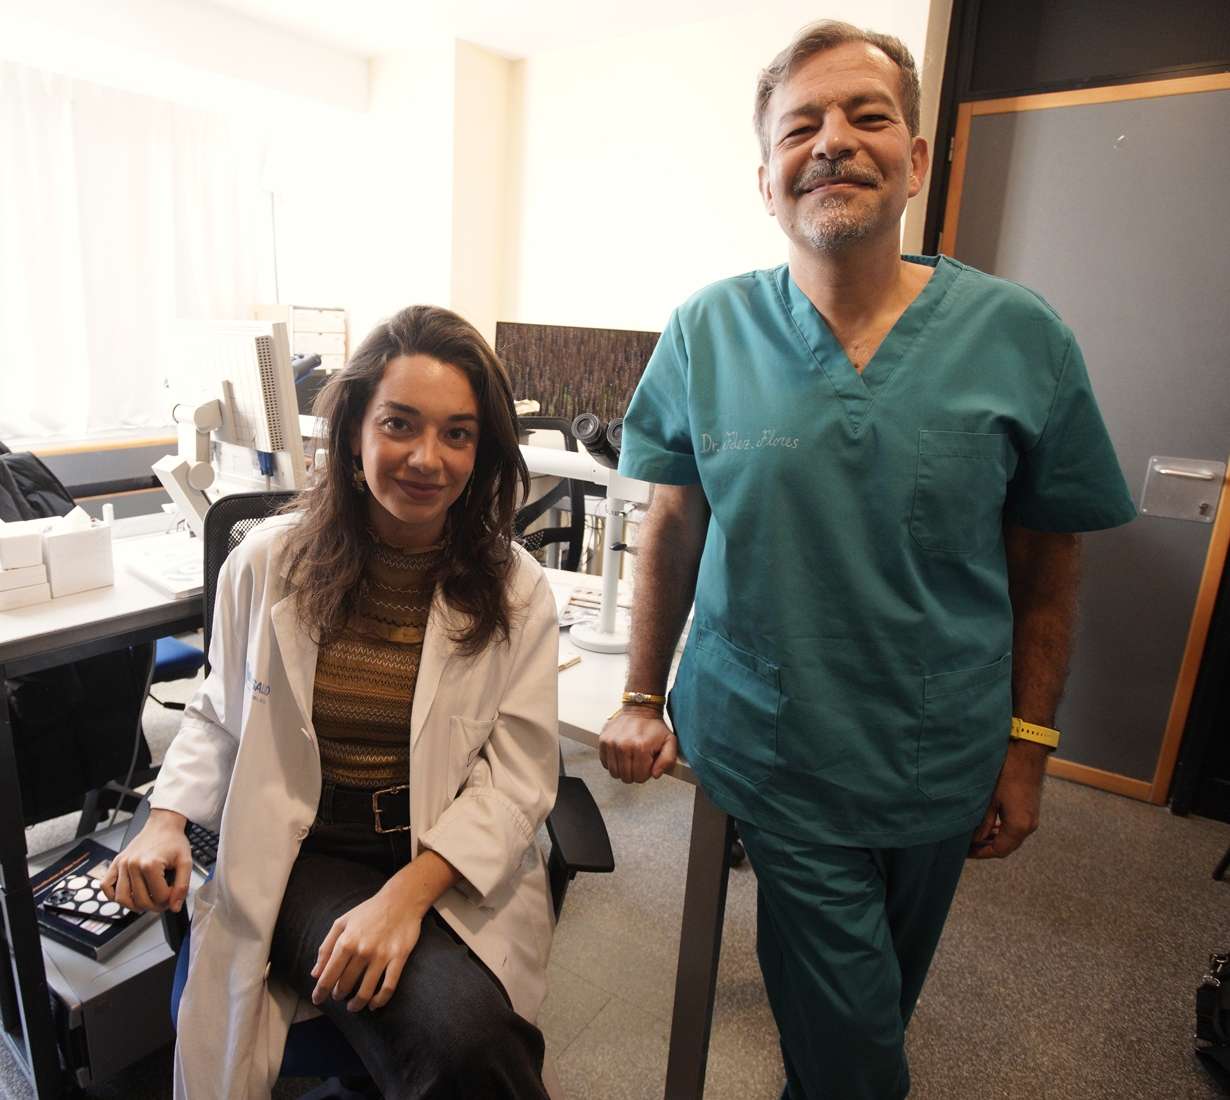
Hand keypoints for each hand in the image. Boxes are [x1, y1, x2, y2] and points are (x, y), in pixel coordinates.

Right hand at [100, 808, 192, 912]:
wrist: (162, 826)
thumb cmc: (173, 841)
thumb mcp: (186, 862)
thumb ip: (182, 886)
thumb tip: (175, 907)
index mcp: (150, 864)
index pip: (159, 897)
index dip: (169, 898)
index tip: (173, 891)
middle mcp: (132, 865)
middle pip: (140, 901)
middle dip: (155, 905)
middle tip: (162, 899)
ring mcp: (121, 864)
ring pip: (121, 899)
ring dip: (135, 906)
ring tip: (147, 900)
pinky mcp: (114, 864)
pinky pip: (106, 887)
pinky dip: (113, 895)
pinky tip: (128, 893)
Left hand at [311, 849, 458, 1011]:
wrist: (402, 899)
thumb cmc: (369, 911)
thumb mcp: (342, 922)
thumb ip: (326, 947)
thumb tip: (315, 973)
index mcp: (346, 941)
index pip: (328, 976)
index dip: (320, 992)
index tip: (317, 1000)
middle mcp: (362, 950)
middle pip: (345, 986)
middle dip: (338, 996)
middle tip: (339, 996)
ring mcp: (382, 955)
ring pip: (365, 992)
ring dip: (356, 1004)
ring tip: (353, 1006)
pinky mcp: (399, 957)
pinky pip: (388, 987)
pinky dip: (380, 1001)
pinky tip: (374, 1004)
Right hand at [599, 704, 676, 782]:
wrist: (639, 709)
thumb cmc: (655, 727)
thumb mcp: (670, 741)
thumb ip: (668, 760)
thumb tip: (655, 774)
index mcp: (641, 747)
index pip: (640, 778)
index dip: (645, 773)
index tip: (647, 762)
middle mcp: (624, 746)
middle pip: (626, 777)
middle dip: (634, 773)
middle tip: (639, 761)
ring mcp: (611, 743)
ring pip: (614, 773)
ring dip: (622, 769)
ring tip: (630, 758)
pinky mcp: (603, 740)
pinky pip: (604, 763)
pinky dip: (612, 763)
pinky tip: (621, 755)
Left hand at [968, 741, 1047, 858]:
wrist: (1028, 753)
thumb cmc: (1008, 773)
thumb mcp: (990, 800)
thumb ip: (982, 823)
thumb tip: (974, 838)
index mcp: (1019, 826)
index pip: (999, 850)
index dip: (981, 853)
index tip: (965, 852)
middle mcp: (1029, 826)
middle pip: (1006, 846)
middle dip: (986, 847)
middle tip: (968, 845)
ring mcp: (1032, 818)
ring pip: (1011, 837)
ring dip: (994, 838)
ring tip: (975, 836)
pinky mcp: (1031, 809)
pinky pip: (1016, 826)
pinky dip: (1002, 829)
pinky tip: (990, 824)